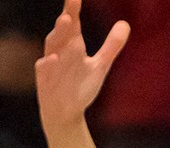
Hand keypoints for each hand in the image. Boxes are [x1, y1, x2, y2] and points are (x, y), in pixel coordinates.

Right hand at [35, 0, 129, 133]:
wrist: (65, 114)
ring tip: (67, 20)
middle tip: (73, 1)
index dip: (74, 7)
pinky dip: (48, 63)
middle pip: (63, 30)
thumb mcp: (100, 65)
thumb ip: (111, 45)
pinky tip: (54, 58)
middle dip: (68, 16)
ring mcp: (51, 65)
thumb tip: (125, 23)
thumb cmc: (79, 86)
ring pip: (52, 45)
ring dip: (59, 33)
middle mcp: (60, 50)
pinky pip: (44, 69)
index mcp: (72, 44)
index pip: (74, 22)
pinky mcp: (44, 81)